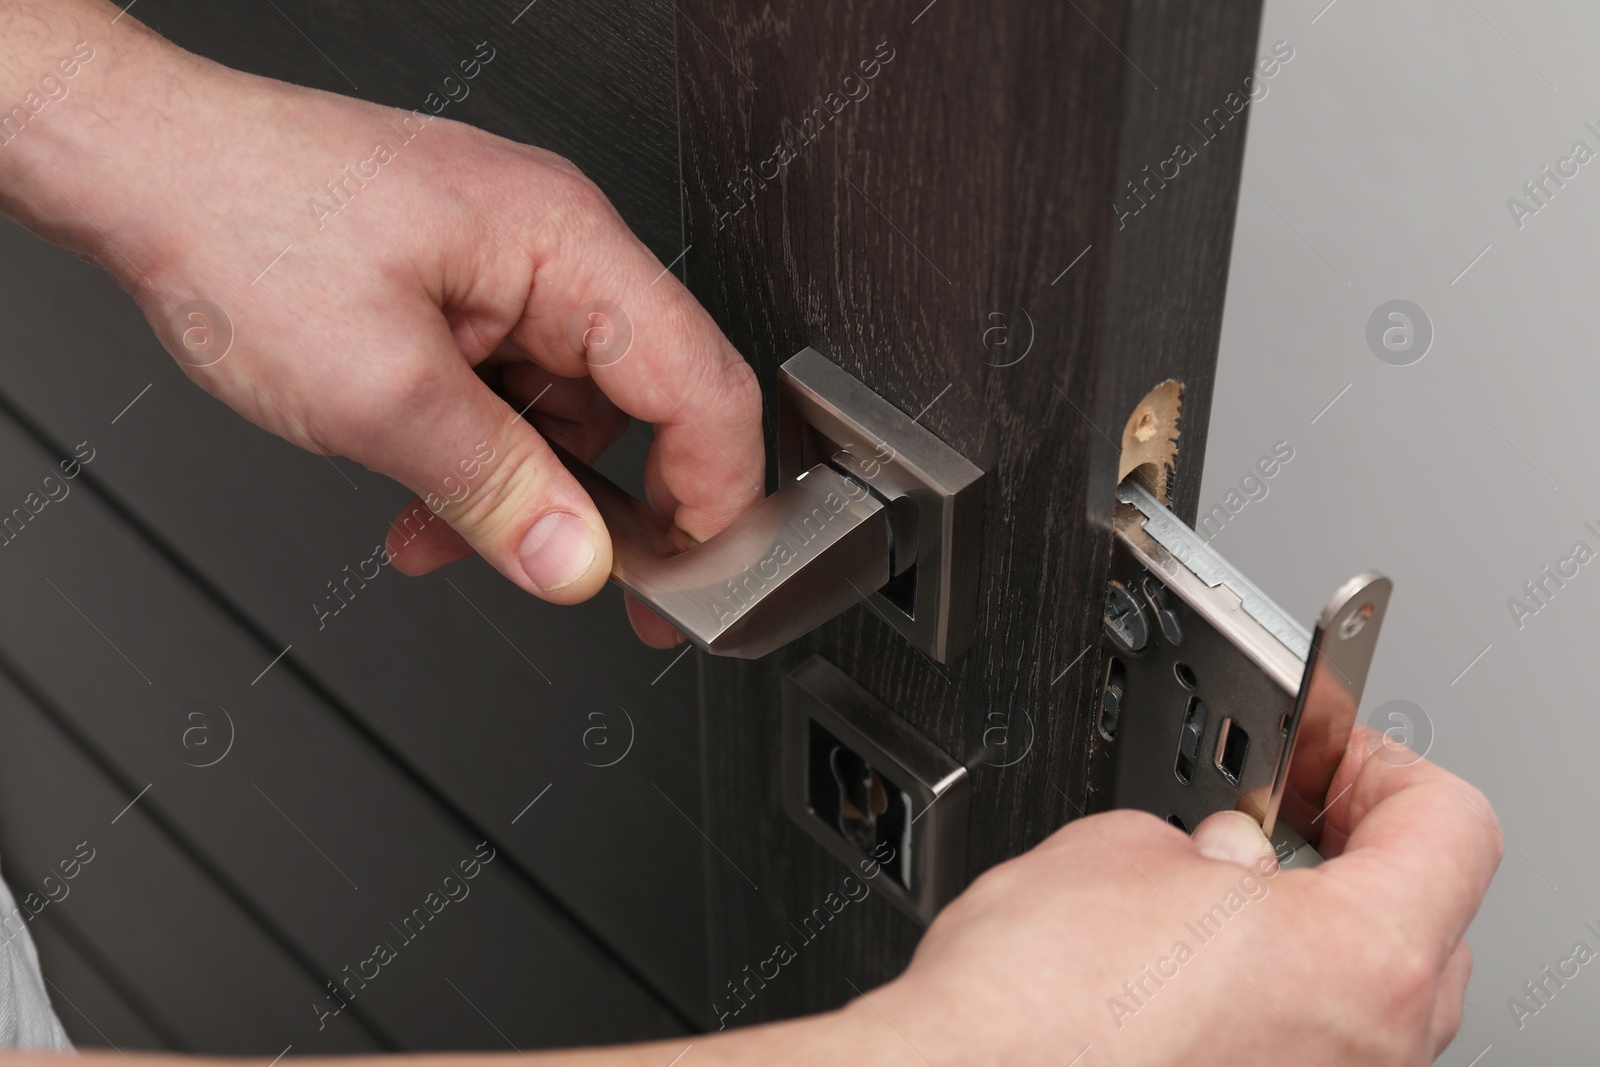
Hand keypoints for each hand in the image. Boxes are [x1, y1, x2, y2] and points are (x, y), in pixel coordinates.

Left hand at [0, 6, 762, 645]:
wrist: (140, 168)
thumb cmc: (240, 222)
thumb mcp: (378, 390)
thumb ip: (495, 487)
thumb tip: (576, 563)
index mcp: (566, 243)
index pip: (701, 383)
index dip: (715, 496)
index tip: (694, 580)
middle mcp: (553, 247)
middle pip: (644, 402)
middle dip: (608, 505)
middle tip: (588, 582)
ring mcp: (508, 269)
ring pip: (567, 413)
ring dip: (518, 489)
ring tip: (446, 532)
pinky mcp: (464, 292)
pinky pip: (508, 396)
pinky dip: (475, 458)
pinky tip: (423, 496)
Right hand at [845, 726, 1502, 1065]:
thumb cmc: (1035, 1009)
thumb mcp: (1118, 849)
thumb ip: (1205, 842)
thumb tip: (1219, 856)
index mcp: (1364, 958)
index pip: (1450, 826)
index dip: (1383, 765)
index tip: (1330, 753)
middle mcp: (1373, 1048)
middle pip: (1426, 921)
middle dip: (1355, 853)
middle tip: (1281, 815)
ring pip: (1369, 1001)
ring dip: (1314, 936)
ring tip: (1223, 899)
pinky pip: (1312, 1049)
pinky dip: (1276, 1005)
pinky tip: (1194, 978)